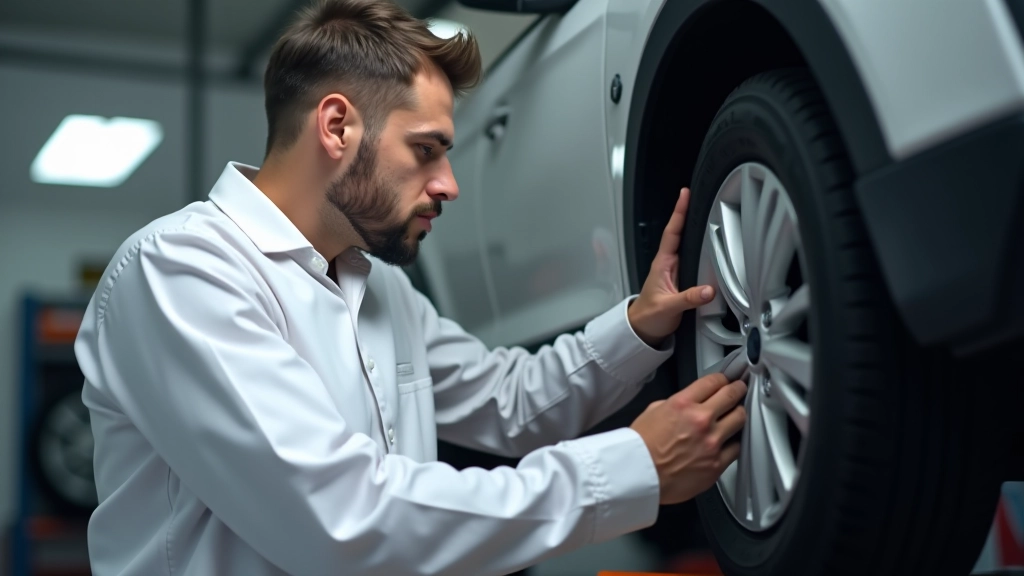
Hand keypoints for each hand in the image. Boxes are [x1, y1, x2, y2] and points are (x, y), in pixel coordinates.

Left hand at [628, 187, 714, 346]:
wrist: (643, 330)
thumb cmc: (649, 317)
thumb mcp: (669, 307)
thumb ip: (689, 298)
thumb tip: (707, 290)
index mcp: (663, 264)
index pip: (672, 232)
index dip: (679, 212)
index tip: (685, 194)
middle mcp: (668, 264)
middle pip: (679, 233)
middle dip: (687, 213)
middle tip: (695, 195)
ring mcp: (674, 271)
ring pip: (685, 245)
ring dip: (692, 229)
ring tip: (702, 211)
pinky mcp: (680, 280)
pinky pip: (691, 259)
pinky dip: (698, 247)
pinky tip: (705, 242)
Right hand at [629, 373, 746, 504]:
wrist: (638, 476)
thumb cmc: (640, 447)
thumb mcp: (653, 411)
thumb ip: (677, 403)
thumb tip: (692, 403)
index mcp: (683, 404)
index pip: (714, 382)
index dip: (723, 379)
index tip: (726, 381)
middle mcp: (700, 420)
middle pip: (732, 396)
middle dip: (737, 390)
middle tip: (739, 390)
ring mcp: (711, 443)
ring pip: (740, 420)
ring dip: (738, 415)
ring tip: (736, 415)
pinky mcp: (717, 464)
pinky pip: (737, 448)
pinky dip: (733, 442)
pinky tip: (729, 440)